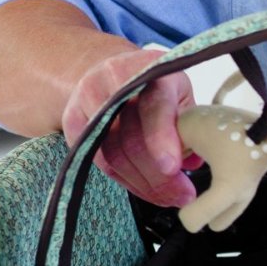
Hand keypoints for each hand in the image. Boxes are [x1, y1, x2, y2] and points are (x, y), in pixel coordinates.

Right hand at [62, 48, 198, 207]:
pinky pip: (98, 161)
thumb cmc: (157, 87)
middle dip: (159, 176)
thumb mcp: (181, 95)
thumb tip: (193, 162)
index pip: (154, 105)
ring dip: (144, 184)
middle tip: (183, 196)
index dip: (161, 138)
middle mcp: (115, 78)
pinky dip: (126, 181)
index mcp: (150, 68)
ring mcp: (89, 98)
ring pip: (113, 154)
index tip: (173, 167)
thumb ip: (188, 125)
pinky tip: (146, 190)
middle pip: (131, 137)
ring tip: (169, 198)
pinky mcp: (74, 120)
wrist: (114, 72)